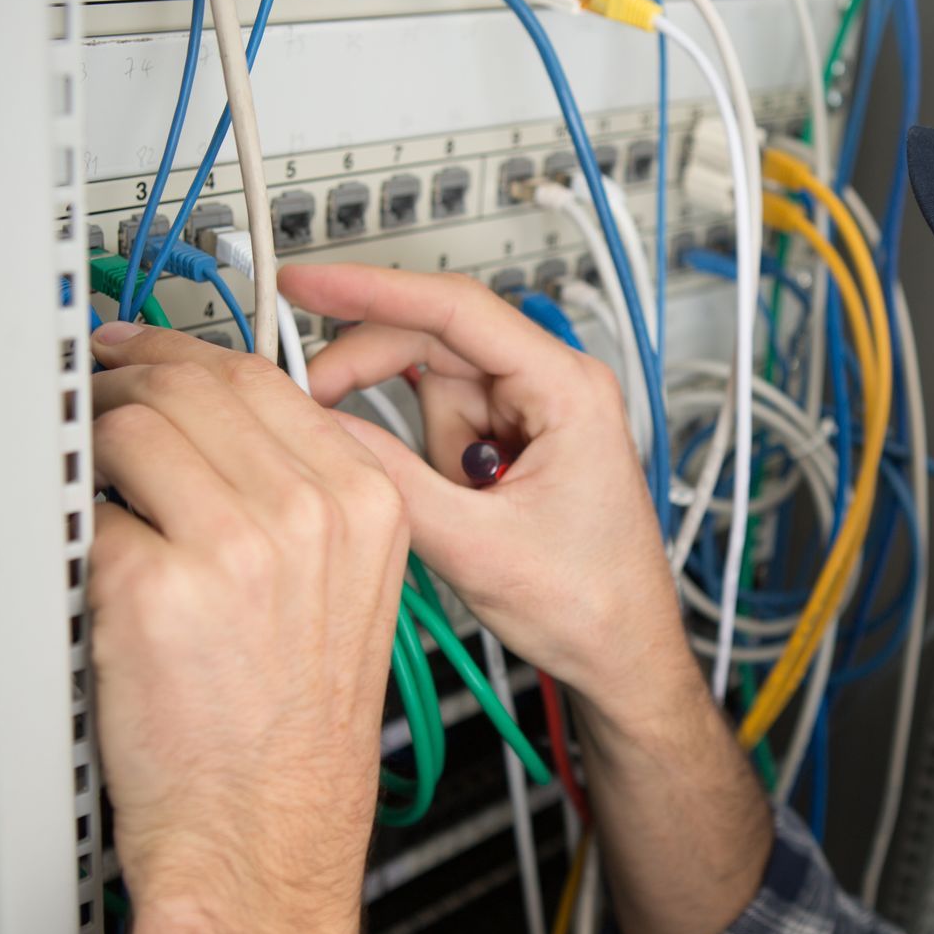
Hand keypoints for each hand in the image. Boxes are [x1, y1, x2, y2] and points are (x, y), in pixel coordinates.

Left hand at [87, 322, 407, 919]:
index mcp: (367, 508)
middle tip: (95, 390)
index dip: (190, 357)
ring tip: (86, 474)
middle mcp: (310, 516)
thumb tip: (215, 425)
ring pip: (135, 428)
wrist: (264, 836)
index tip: (150, 352)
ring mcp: (233, 547)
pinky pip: (91, 511)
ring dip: (94, 441)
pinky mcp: (151, 586)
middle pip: (195, 386)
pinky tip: (94, 564)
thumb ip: (299, 499)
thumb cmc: (295, 737)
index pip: (265, 381)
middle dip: (129, 377)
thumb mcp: (346, 597)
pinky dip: (79, 530)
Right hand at [278, 264, 693, 710]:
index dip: (371, 289)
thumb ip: (392, 484)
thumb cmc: (590, 604)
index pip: (456, 308)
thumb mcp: (475, 547)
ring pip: (434, 392)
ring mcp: (536, 412)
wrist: (623, 653)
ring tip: (463, 511)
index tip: (309, 281)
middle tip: (315, 406)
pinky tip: (464, 509)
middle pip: (434, 343)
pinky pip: (448, 429)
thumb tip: (322, 431)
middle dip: (376, 382)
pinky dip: (434, 465)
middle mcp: (555, 386)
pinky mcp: (519, 441)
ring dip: (424, 450)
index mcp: (568, 389)